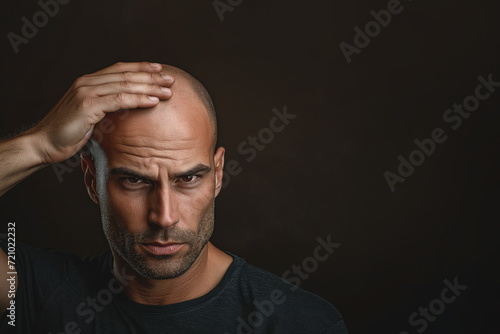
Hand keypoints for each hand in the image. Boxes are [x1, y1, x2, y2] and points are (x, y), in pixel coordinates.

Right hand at [28, 62, 173, 163]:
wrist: (45, 143)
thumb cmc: (69, 133)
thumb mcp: (91, 115)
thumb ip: (106, 106)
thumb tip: (128, 108)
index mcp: (89, 82)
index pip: (120, 69)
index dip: (142, 68)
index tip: (160, 70)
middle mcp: (88, 82)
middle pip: (126, 74)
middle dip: (152, 76)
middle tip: (171, 79)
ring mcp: (87, 92)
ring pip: (126, 85)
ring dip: (150, 87)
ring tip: (168, 91)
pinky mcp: (87, 105)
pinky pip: (119, 100)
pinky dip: (138, 99)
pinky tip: (153, 101)